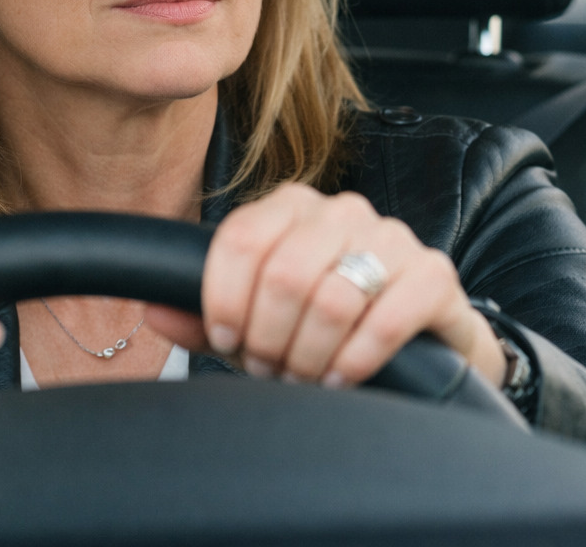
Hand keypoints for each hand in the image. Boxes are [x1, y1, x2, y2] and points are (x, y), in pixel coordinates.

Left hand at [145, 184, 505, 387]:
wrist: (416, 345)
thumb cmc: (325, 331)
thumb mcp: (259, 324)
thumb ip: (205, 318)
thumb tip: (152, 310)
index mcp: (292, 207)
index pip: (241, 239)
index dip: (224, 302)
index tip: (230, 340)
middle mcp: (342, 210)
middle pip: (283, 273)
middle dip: (269, 338)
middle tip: (272, 368)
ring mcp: (393, 237)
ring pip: (331, 298)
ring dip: (309, 355)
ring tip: (306, 377)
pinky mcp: (433, 274)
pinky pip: (386, 317)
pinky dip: (355, 359)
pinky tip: (342, 378)